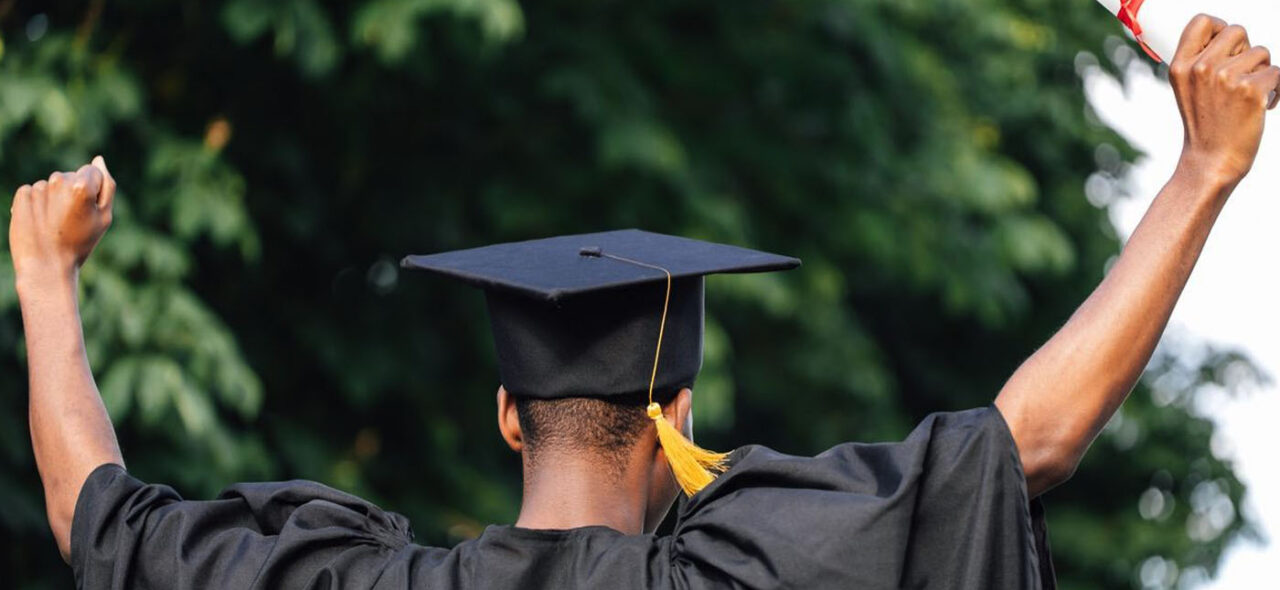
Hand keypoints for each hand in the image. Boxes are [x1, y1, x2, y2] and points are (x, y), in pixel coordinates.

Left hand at [9, 157, 115, 282]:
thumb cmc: (80, 243)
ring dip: (55, 199)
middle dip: (73, 193)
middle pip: (71, 176)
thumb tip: (98, 160)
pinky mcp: (22, 195)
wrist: (46, 265)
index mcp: (82, 184)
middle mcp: (59, 180)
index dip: (94, 191)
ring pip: (53, 185)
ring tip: (55, 223)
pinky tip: (41, 220)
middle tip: (72, 221)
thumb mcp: (104, 217)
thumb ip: (107, 186)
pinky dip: (37, 202)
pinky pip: (34, 190)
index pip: (92, 172)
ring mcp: (39, 187)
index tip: (88, 212)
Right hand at [1169, 16, 1279, 185]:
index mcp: (1180, 66)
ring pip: (1261, 52)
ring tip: (1249, 95)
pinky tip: (1262, 106)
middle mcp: (1201, 68)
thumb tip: (1232, 39)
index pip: (1202, 21)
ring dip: (1262, 71)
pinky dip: (1276, 89)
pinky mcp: (1251, 90)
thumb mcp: (1187, 90)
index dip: (1219, 28)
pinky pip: (1277, 72)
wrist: (1211, 161)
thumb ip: (1201, 62)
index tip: (1226, 48)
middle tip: (1239, 76)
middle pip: (1237, 31)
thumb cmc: (1204, 125)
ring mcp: (1226, 78)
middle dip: (1245, 50)